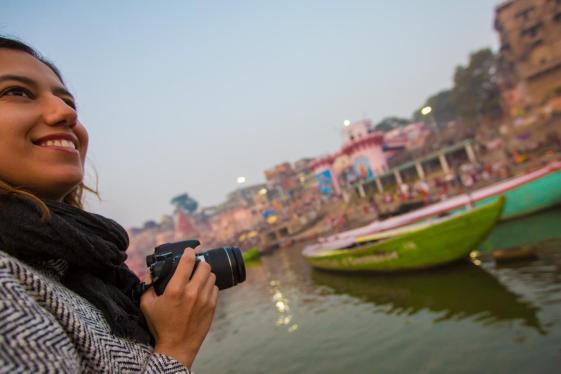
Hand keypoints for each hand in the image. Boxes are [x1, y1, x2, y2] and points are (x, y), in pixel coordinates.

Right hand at [140, 249, 218, 367]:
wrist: (176, 346)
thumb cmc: (160, 326)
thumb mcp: (146, 305)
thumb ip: (147, 285)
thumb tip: (151, 272)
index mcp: (175, 289)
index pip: (187, 261)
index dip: (189, 252)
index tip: (189, 250)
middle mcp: (192, 292)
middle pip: (204, 266)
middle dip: (199, 263)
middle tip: (194, 266)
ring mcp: (205, 299)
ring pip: (211, 276)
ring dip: (205, 274)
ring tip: (198, 278)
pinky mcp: (212, 307)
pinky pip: (215, 288)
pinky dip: (209, 286)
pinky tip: (203, 290)